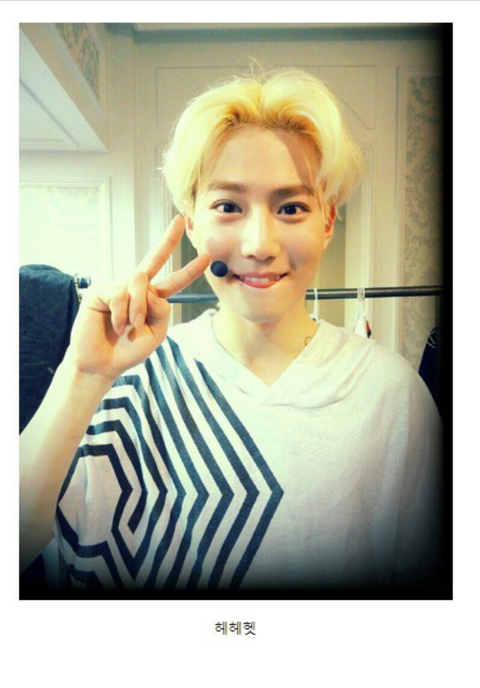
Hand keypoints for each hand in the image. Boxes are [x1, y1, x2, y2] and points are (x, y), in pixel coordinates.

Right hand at [65, 215, 209, 381]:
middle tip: (180, 220)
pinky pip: (120, 293)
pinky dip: (122, 314)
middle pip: (154, 259)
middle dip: (168, 239)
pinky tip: (115, 326)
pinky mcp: (100, 290)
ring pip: (140, 281)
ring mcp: (117, 286)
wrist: (102, 365)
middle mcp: (135, 289)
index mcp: (151, 300)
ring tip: (129, 327)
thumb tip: (151, 288)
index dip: (190, 270)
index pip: (174, 281)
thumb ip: (162, 310)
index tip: (206, 256)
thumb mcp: (156, 334)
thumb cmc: (127, 351)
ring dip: (139, 309)